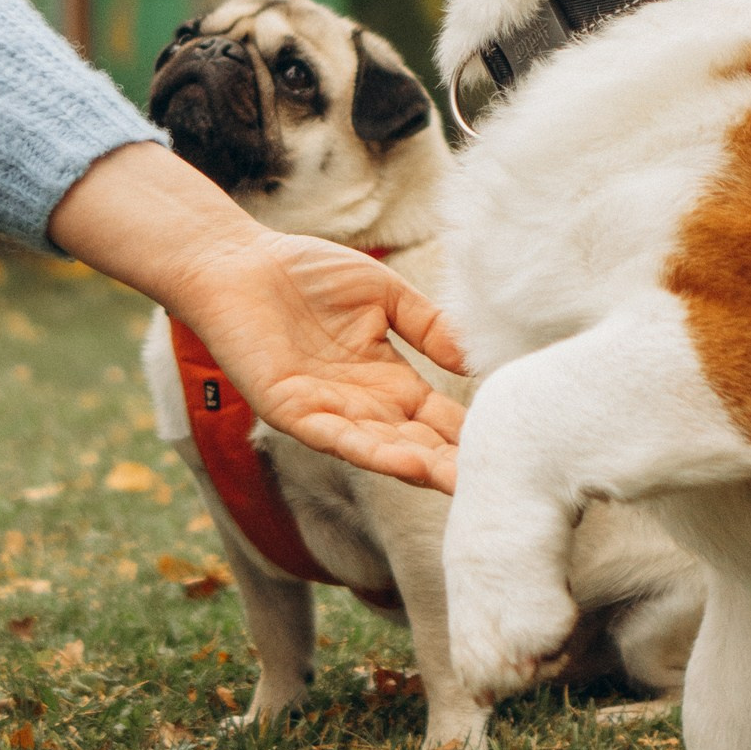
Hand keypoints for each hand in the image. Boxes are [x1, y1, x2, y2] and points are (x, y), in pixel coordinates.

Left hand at [49, 143, 465, 492]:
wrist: (237, 263)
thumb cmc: (305, 271)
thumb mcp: (383, 294)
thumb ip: (428, 324)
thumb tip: (476, 359)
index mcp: (389, 379)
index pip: (439, 417)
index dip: (471, 433)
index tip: (513, 450)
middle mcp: (364, 404)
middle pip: (418, 444)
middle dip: (455, 464)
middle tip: (502, 486)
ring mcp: (329, 412)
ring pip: (384, 449)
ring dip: (421, 467)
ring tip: (461, 483)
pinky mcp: (292, 410)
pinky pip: (336, 437)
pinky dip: (371, 451)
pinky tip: (405, 462)